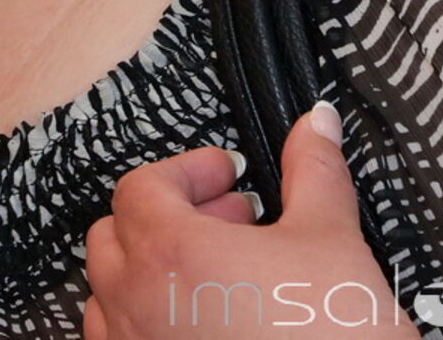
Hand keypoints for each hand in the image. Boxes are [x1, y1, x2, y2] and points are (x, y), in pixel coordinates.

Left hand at [82, 101, 418, 337]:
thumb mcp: (333, 243)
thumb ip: (314, 174)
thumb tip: (316, 124)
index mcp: (169, 252)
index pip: (141, 186)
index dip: (187, 171)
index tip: (230, 176)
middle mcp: (133, 300)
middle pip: (117, 232)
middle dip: (171, 215)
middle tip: (234, 220)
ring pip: (110, 289)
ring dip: (154, 269)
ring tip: (221, 273)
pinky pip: (118, 339)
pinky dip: (148, 319)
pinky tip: (207, 321)